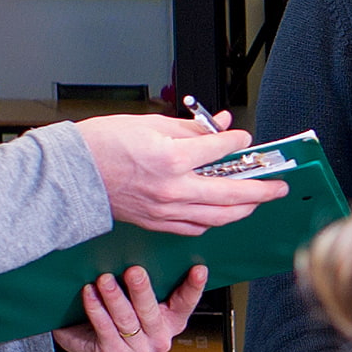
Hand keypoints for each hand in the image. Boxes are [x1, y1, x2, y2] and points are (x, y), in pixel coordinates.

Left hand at [54, 265, 206, 351]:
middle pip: (151, 312)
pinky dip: (96, 309)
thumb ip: (152, 281)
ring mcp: (137, 348)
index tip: (199, 269)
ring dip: (114, 298)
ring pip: (126, 320)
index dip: (194, 286)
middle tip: (134, 271)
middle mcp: (159, 337)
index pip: (186, 303)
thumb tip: (149, 249)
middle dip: (141, 290)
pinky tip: (89, 293)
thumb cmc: (121, 308)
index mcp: (173, 320)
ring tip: (105, 279)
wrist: (90, 336)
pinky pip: (105, 329)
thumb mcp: (140, 295)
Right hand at [75, 112, 285, 235]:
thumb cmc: (103, 145)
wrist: (71, 175)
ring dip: (244, 209)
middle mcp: (173, 189)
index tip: (246, 140)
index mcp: (172, 158)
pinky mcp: (158, 223)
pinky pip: (197, 227)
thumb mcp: (150, 124)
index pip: (221, 150)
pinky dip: (215, 220)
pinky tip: (224, 212)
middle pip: (232, 193)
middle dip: (262, 190)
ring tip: (258, 201)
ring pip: (219, 216)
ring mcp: (166, 210)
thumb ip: (192, 128)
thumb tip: (220, 126)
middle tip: (280, 186)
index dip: (239, 143)